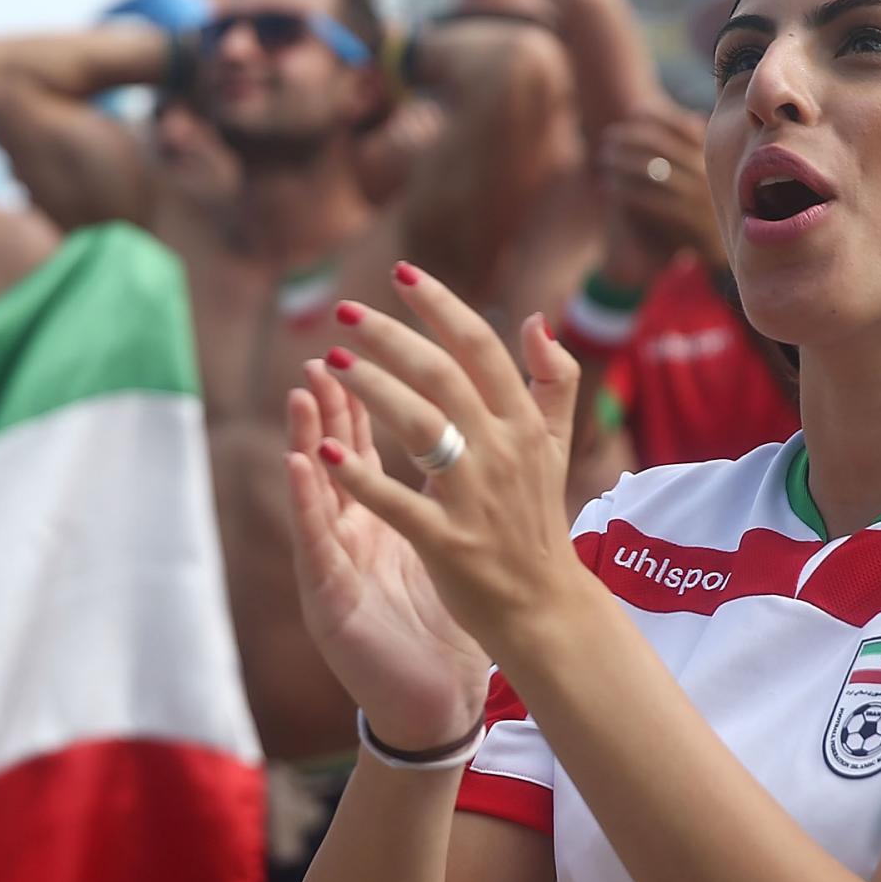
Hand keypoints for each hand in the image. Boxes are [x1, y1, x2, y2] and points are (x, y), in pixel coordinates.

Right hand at [286, 359, 490, 747]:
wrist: (436, 699)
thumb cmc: (442, 621)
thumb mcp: (456, 540)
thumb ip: (458, 483)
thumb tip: (477, 428)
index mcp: (387, 512)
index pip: (373, 440)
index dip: (369, 391)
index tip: (368, 339)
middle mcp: (356, 530)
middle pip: (339, 453)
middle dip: (334, 402)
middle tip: (324, 353)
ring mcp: (339, 561)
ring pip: (317, 490)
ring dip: (308, 438)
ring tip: (303, 394)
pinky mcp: (330, 597)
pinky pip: (317, 543)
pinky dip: (307, 502)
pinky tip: (300, 466)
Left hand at [290, 265, 588, 679]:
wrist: (545, 607)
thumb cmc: (538, 519)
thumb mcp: (556, 444)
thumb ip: (555, 379)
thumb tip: (536, 318)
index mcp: (524, 423)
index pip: (480, 348)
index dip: (440, 306)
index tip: (401, 273)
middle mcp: (501, 452)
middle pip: (442, 376)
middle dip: (392, 337)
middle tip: (345, 312)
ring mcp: (474, 498)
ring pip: (419, 427)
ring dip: (371, 390)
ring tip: (330, 363)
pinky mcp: (447, 542)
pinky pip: (398, 503)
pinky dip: (361, 478)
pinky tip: (324, 453)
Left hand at [598, 104, 718, 264]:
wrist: (743, 241)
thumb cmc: (718, 200)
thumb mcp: (716, 168)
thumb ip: (697, 144)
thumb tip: (677, 116)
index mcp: (714, 154)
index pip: (683, 125)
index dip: (657, 115)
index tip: (635, 110)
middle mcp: (706, 170)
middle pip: (660, 144)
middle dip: (630, 137)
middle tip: (609, 137)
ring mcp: (697, 194)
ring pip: (650, 169)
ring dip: (621, 161)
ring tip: (604, 158)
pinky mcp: (686, 218)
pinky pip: (647, 198)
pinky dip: (623, 188)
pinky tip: (608, 185)